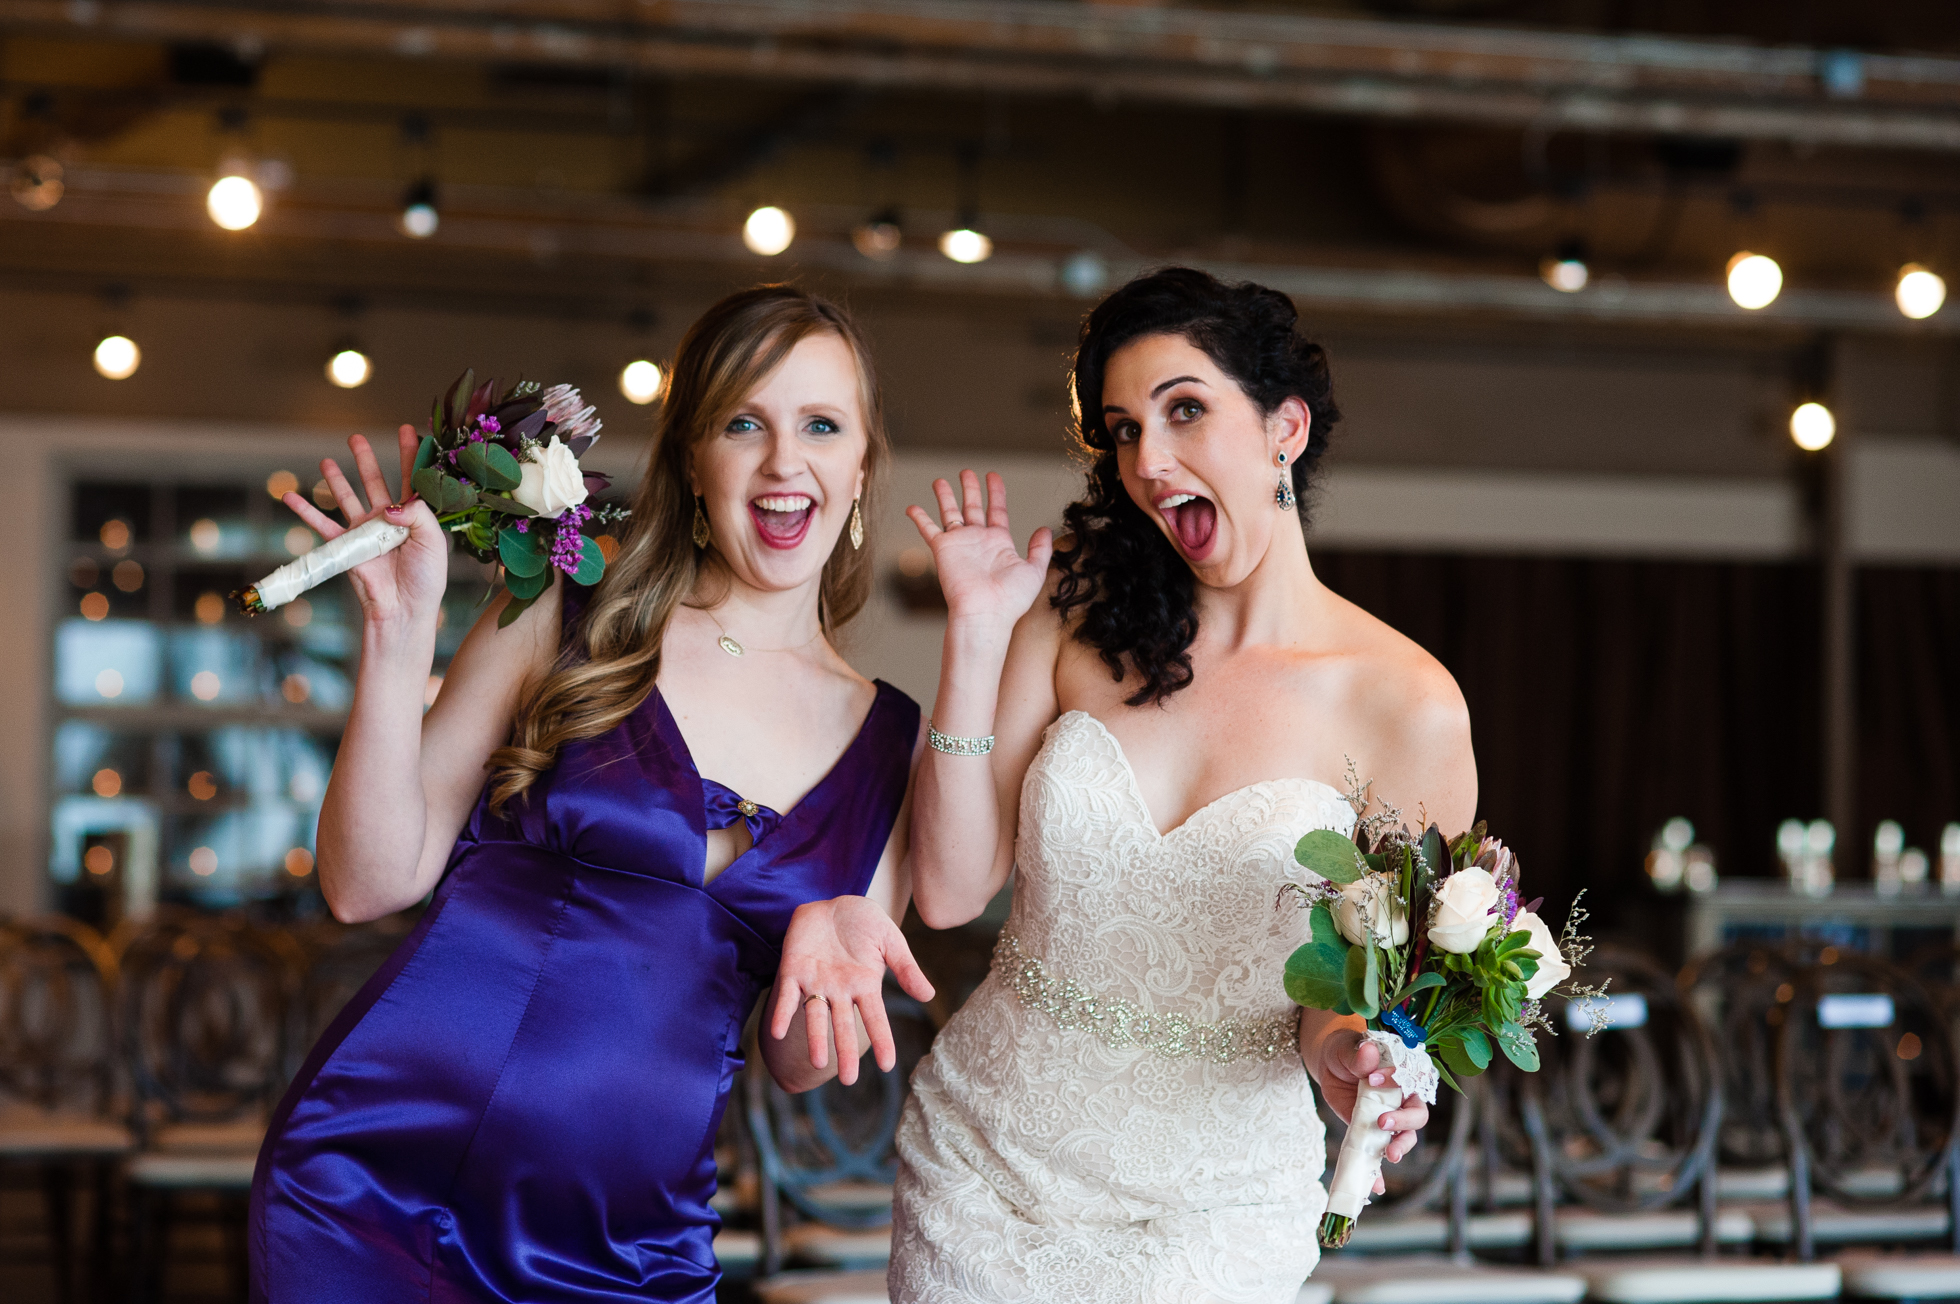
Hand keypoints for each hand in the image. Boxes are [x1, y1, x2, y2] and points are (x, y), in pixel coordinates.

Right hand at [283, 425, 447, 626]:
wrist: (403, 609)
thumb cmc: (425, 578)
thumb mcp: (432, 541)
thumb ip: (416, 514)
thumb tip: (389, 503)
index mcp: (414, 516)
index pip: (411, 479)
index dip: (410, 455)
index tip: (409, 429)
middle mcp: (389, 520)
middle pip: (375, 481)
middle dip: (366, 459)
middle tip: (356, 437)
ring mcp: (366, 531)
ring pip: (347, 497)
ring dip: (336, 480)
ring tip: (327, 460)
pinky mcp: (347, 546)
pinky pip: (322, 525)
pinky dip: (305, 511)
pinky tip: (290, 496)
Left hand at [769, 896, 935, 1085]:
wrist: (834, 901)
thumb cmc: (866, 922)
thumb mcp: (891, 940)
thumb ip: (906, 968)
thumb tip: (929, 996)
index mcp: (864, 985)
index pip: (875, 1018)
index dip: (881, 1040)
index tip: (888, 1065)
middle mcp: (840, 990)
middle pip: (843, 1025)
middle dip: (845, 1051)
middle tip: (848, 1080)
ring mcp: (816, 982)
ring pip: (815, 1016)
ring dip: (815, 1039)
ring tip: (818, 1063)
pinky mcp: (793, 970)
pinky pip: (786, 996)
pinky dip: (781, 1013)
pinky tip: (776, 1031)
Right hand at [905, 471, 1053, 631]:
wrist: (986, 613)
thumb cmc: (1011, 600)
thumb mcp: (1034, 570)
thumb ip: (1040, 549)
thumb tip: (1045, 529)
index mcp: (999, 542)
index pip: (997, 510)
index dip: (995, 492)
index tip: (993, 475)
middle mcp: (978, 540)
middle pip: (972, 507)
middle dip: (970, 488)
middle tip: (966, 472)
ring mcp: (959, 544)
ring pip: (949, 513)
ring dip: (944, 496)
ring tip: (939, 481)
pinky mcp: (943, 549)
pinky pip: (928, 529)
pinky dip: (919, 518)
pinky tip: (911, 507)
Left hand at [1315, 1029, 1429, 1193]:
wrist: (1329, 1064)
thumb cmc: (1344, 1051)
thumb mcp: (1346, 1049)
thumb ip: (1359, 1055)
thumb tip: (1369, 1053)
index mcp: (1403, 1071)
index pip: (1412, 1077)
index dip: (1398, 1080)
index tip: (1373, 1078)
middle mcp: (1402, 1096)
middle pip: (1416, 1113)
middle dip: (1405, 1122)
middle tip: (1384, 1123)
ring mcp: (1390, 1116)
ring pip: (1405, 1136)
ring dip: (1401, 1147)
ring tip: (1390, 1155)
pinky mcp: (1374, 1132)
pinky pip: (1380, 1153)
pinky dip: (1379, 1171)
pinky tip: (1377, 1187)